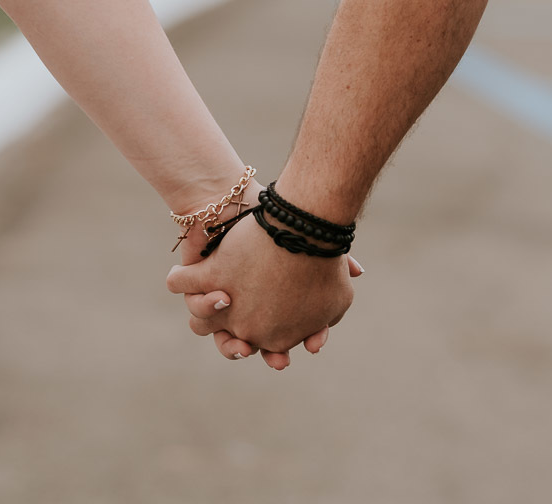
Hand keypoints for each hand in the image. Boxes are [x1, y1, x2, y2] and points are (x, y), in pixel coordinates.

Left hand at [167, 210, 356, 368]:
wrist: (239, 198)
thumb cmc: (278, 225)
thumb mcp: (308, 244)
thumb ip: (334, 262)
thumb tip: (358, 272)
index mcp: (264, 313)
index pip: (272, 347)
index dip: (281, 353)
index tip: (300, 352)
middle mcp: (235, 313)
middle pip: (238, 347)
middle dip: (243, 351)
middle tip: (257, 353)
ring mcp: (212, 300)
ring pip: (212, 333)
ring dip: (224, 336)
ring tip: (238, 322)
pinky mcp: (192, 283)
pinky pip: (193, 304)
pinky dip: (202, 302)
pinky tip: (220, 294)